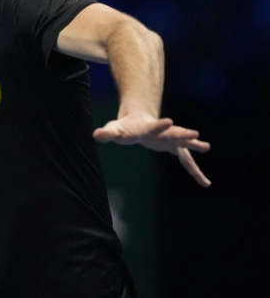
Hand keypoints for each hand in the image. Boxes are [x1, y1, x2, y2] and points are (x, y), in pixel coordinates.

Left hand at [93, 114, 210, 186]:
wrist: (138, 120)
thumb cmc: (125, 127)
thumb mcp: (114, 129)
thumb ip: (107, 133)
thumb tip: (96, 135)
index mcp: (147, 128)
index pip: (153, 126)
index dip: (160, 125)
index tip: (170, 121)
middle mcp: (162, 133)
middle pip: (172, 133)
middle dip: (182, 134)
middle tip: (195, 134)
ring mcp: (170, 140)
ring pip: (183, 145)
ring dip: (194, 146)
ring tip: (206, 146)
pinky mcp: (174, 148)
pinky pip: (187, 163)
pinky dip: (195, 173)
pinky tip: (205, 183)